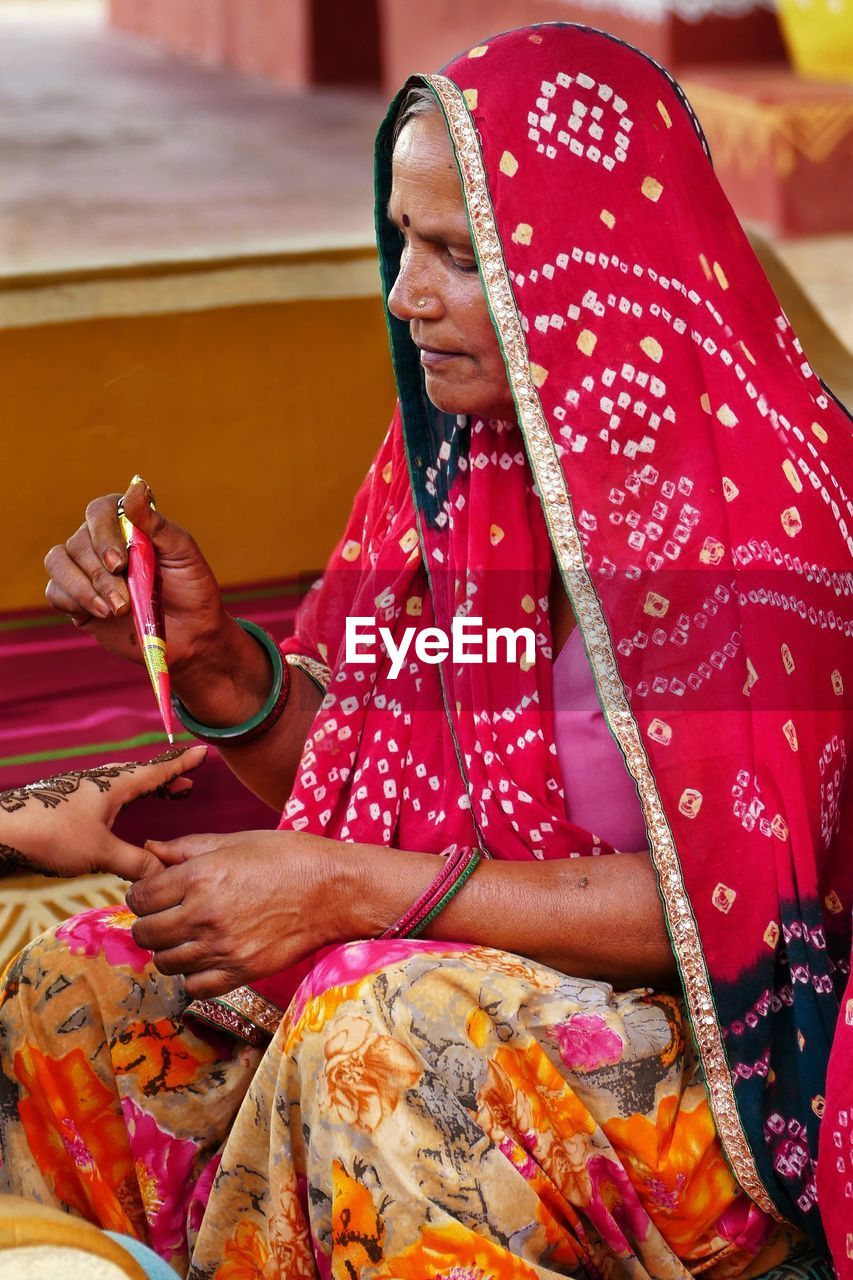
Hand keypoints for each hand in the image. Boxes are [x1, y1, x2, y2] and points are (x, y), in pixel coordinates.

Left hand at [0, 746, 207, 880]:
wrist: (2, 830)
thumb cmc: (50, 834)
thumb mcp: (99, 852)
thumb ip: (135, 863)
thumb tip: (164, 875)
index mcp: (114, 786)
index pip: (157, 772)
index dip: (182, 765)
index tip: (203, 753)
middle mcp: (100, 782)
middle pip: (140, 776)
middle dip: (165, 779)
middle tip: (186, 785)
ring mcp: (82, 790)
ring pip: (122, 785)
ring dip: (145, 789)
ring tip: (160, 797)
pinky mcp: (67, 803)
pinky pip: (108, 796)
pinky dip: (125, 800)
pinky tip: (118, 816)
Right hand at [44, 478, 228, 671]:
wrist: (193, 634)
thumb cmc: (192, 589)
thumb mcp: (183, 554)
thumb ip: (156, 523)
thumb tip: (136, 485)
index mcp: (127, 525)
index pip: (100, 511)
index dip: (103, 534)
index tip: (121, 562)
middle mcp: (101, 543)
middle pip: (78, 541)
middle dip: (100, 574)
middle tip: (125, 600)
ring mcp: (86, 571)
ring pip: (58, 562)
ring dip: (83, 588)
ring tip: (116, 610)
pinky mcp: (77, 600)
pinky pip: (55, 591)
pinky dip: (74, 601)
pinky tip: (103, 614)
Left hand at [126, 830, 339, 997]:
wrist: (334, 890)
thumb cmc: (288, 857)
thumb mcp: (237, 841)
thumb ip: (188, 847)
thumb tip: (149, 847)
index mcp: (200, 876)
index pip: (140, 897)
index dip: (141, 894)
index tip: (153, 893)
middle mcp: (204, 914)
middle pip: (145, 933)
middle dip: (149, 923)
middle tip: (167, 915)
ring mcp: (222, 947)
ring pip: (165, 962)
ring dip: (170, 949)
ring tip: (188, 936)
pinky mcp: (241, 972)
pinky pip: (194, 986)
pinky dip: (193, 975)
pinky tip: (206, 957)